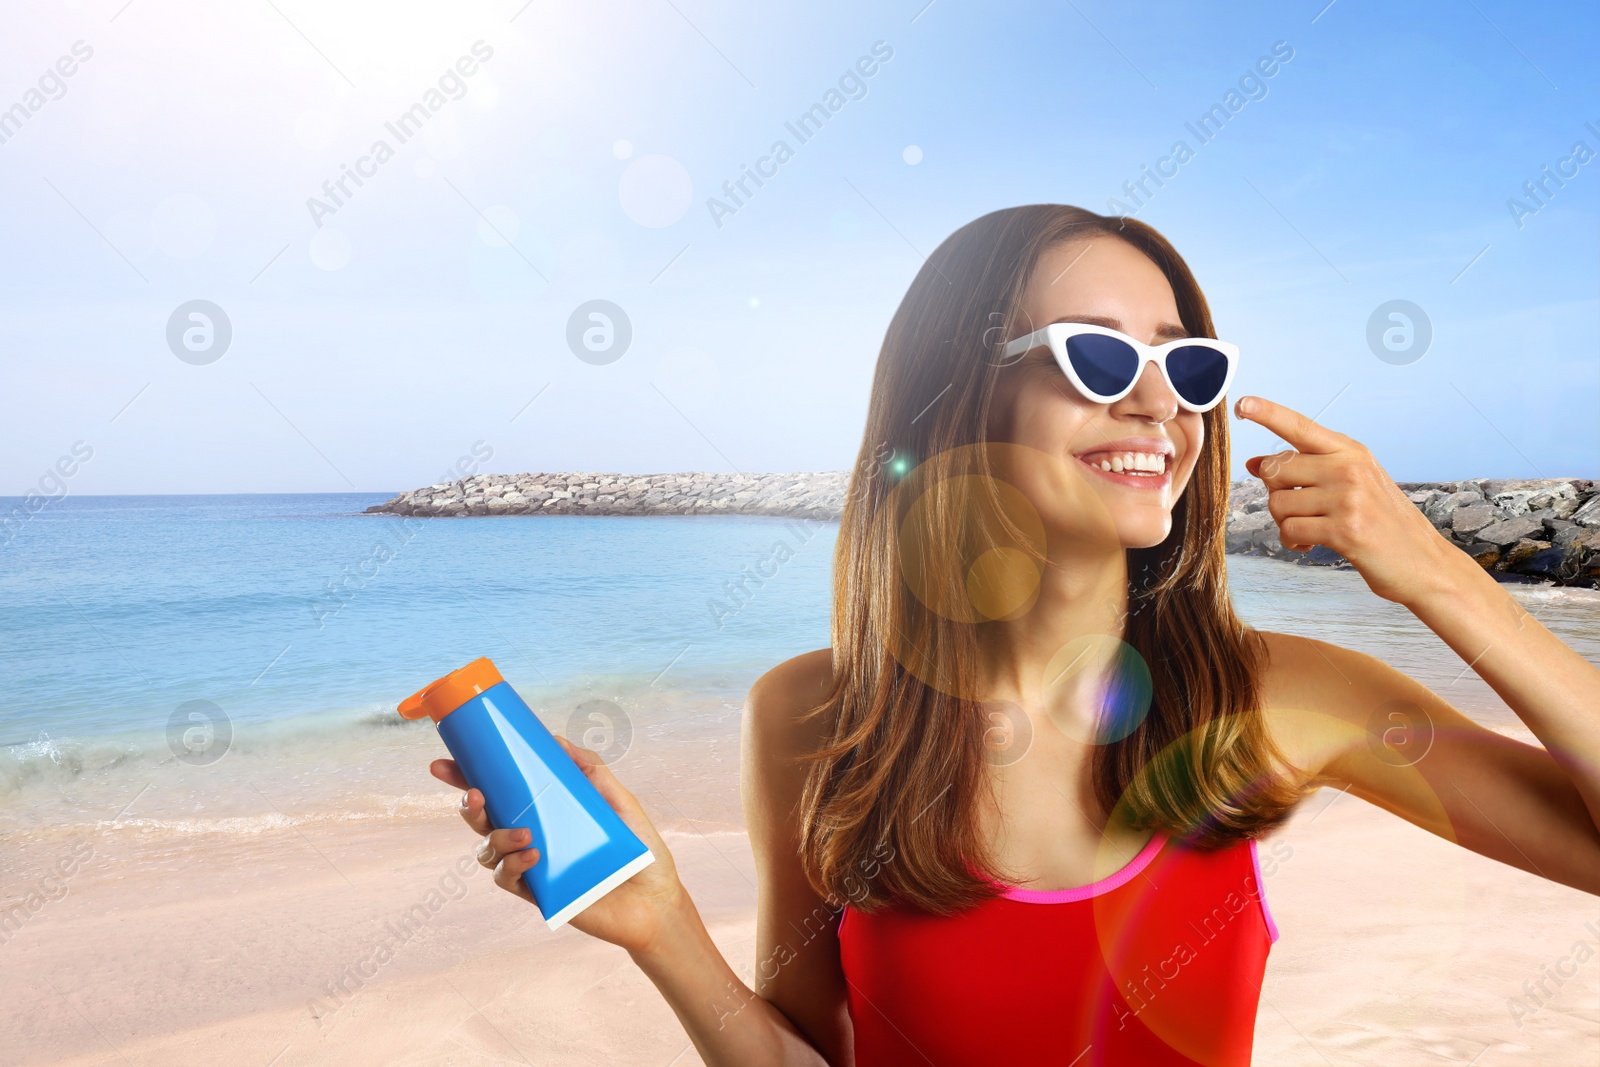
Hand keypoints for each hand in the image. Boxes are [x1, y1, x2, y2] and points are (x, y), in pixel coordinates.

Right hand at [429, 735, 686, 955]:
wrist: (656, 899)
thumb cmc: (638, 849)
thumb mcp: (616, 800)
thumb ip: (589, 770)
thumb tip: (555, 740)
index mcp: (542, 811)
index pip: (497, 791)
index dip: (466, 777)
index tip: (444, 763)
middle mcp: (530, 836)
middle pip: (481, 819)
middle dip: (467, 805)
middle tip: (474, 794)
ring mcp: (531, 866)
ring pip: (487, 851)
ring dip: (494, 838)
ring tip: (524, 834)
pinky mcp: (537, 894)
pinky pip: (507, 879)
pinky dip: (513, 865)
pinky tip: (533, 855)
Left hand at [1236, 395, 1459, 604]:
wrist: (1424, 563)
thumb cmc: (1381, 522)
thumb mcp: (1349, 485)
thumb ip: (1305, 470)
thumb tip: (1254, 463)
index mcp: (1350, 451)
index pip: (1300, 426)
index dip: (1268, 413)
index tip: (1242, 403)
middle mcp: (1349, 467)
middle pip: (1275, 470)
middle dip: (1276, 494)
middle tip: (1301, 510)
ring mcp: (1348, 497)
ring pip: (1278, 504)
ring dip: (1285, 524)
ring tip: (1312, 529)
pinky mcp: (1345, 529)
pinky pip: (1290, 531)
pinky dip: (1293, 542)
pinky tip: (1311, 545)